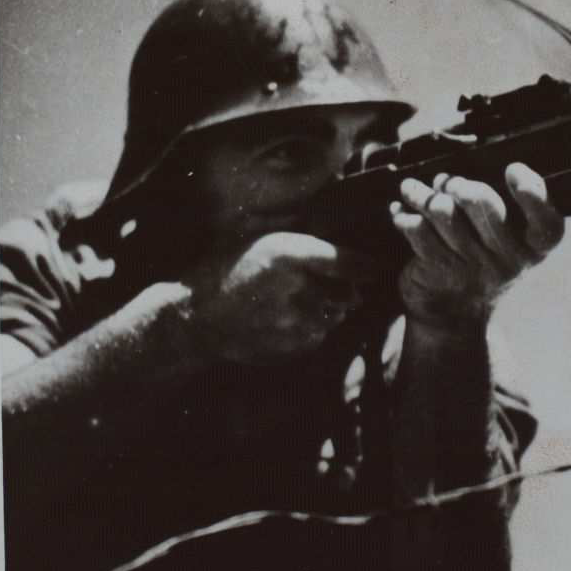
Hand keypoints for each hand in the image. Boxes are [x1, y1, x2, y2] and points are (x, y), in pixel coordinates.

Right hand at [184, 232, 375, 364]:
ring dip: (330, 311)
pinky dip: (313, 329)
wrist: (193, 317)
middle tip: (341, 287)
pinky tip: (289, 321)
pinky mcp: (288, 347)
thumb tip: (332, 223)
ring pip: (334, 317)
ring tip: (306, 303)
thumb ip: (292, 235)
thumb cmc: (222, 268)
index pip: (342, 261)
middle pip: (345, 294)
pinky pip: (317, 337)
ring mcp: (291, 323)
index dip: (365, 265)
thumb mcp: (253, 237)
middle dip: (347, 290)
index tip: (377, 268)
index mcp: (284, 256)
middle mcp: (293, 290)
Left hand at [391, 163, 563, 328]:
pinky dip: (404, 214)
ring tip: (413, 190)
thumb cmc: (483, 260)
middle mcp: (509, 260)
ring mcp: (473, 268)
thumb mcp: (508, 241)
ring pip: (443, 211)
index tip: (513, 170)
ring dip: (423, 195)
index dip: (533, 193)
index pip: (546, 223)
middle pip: (482, 203)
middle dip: (458, 185)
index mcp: (535, 248)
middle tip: (446, 184)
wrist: (453, 315)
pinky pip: (417, 229)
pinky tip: (400, 210)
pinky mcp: (440, 271)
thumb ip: (500, 206)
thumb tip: (452, 174)